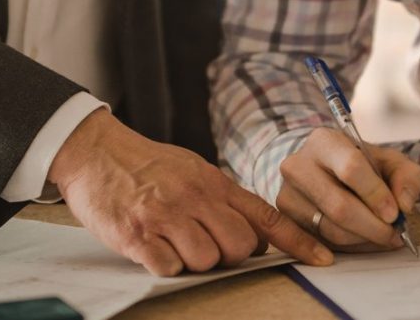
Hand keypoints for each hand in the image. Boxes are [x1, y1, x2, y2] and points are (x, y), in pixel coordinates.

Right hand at [49, 109, 333, 275]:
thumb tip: (257, 233)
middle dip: (229, 254)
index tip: (323, 260)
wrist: (95, 151)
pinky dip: (165, 264)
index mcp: (213, 182)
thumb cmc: (147, 165)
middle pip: (239, 247)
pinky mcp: (138, 236)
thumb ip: (224, 198)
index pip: (266, 215)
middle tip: (205, 241)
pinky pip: (169, 267)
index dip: (298, 240)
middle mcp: (194, 198)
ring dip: (194, 260)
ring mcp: (166, 217)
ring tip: (173, 240)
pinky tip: (154, 246)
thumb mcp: (193, 170)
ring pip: (207, 261)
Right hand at [275, 127, 419, 251]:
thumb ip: (407, 176)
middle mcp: (298, 165)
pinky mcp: (284, 219)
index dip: (375, 194)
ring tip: (382, 236)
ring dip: (363, 240)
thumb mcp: (389, 161)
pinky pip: (313, 242)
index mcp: (324, 141)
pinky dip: (339, 248)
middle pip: (339, 206)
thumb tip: (404, 204)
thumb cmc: (360, 165)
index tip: (395, 213)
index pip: (351, 168)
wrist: (323, 170)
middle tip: (394, 234)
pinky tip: (351, 246)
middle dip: (372, 226)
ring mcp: (287, 193)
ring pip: (330, 229)